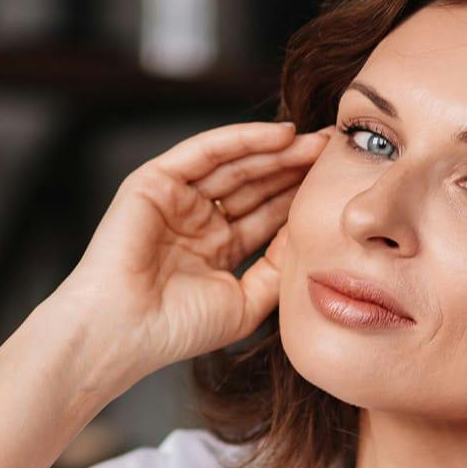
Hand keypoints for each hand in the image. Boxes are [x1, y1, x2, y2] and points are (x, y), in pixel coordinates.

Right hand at [47, 119, 330, 376]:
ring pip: (236, 165)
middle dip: (296, 167)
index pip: (267, 214)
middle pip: (256, 185)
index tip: (340, 187)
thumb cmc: (177, 329)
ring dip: (278, 150)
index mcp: (216, 249)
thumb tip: (312, 240)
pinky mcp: (155, 181)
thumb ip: (277, 271)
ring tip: (319, 141)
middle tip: (339, 151)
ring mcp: (176, 199)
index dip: (301, 198)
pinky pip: (206, 151)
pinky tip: (282, 135)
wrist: (126, 332)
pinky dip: (243, 140)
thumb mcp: (246, 302)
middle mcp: (197, 220)